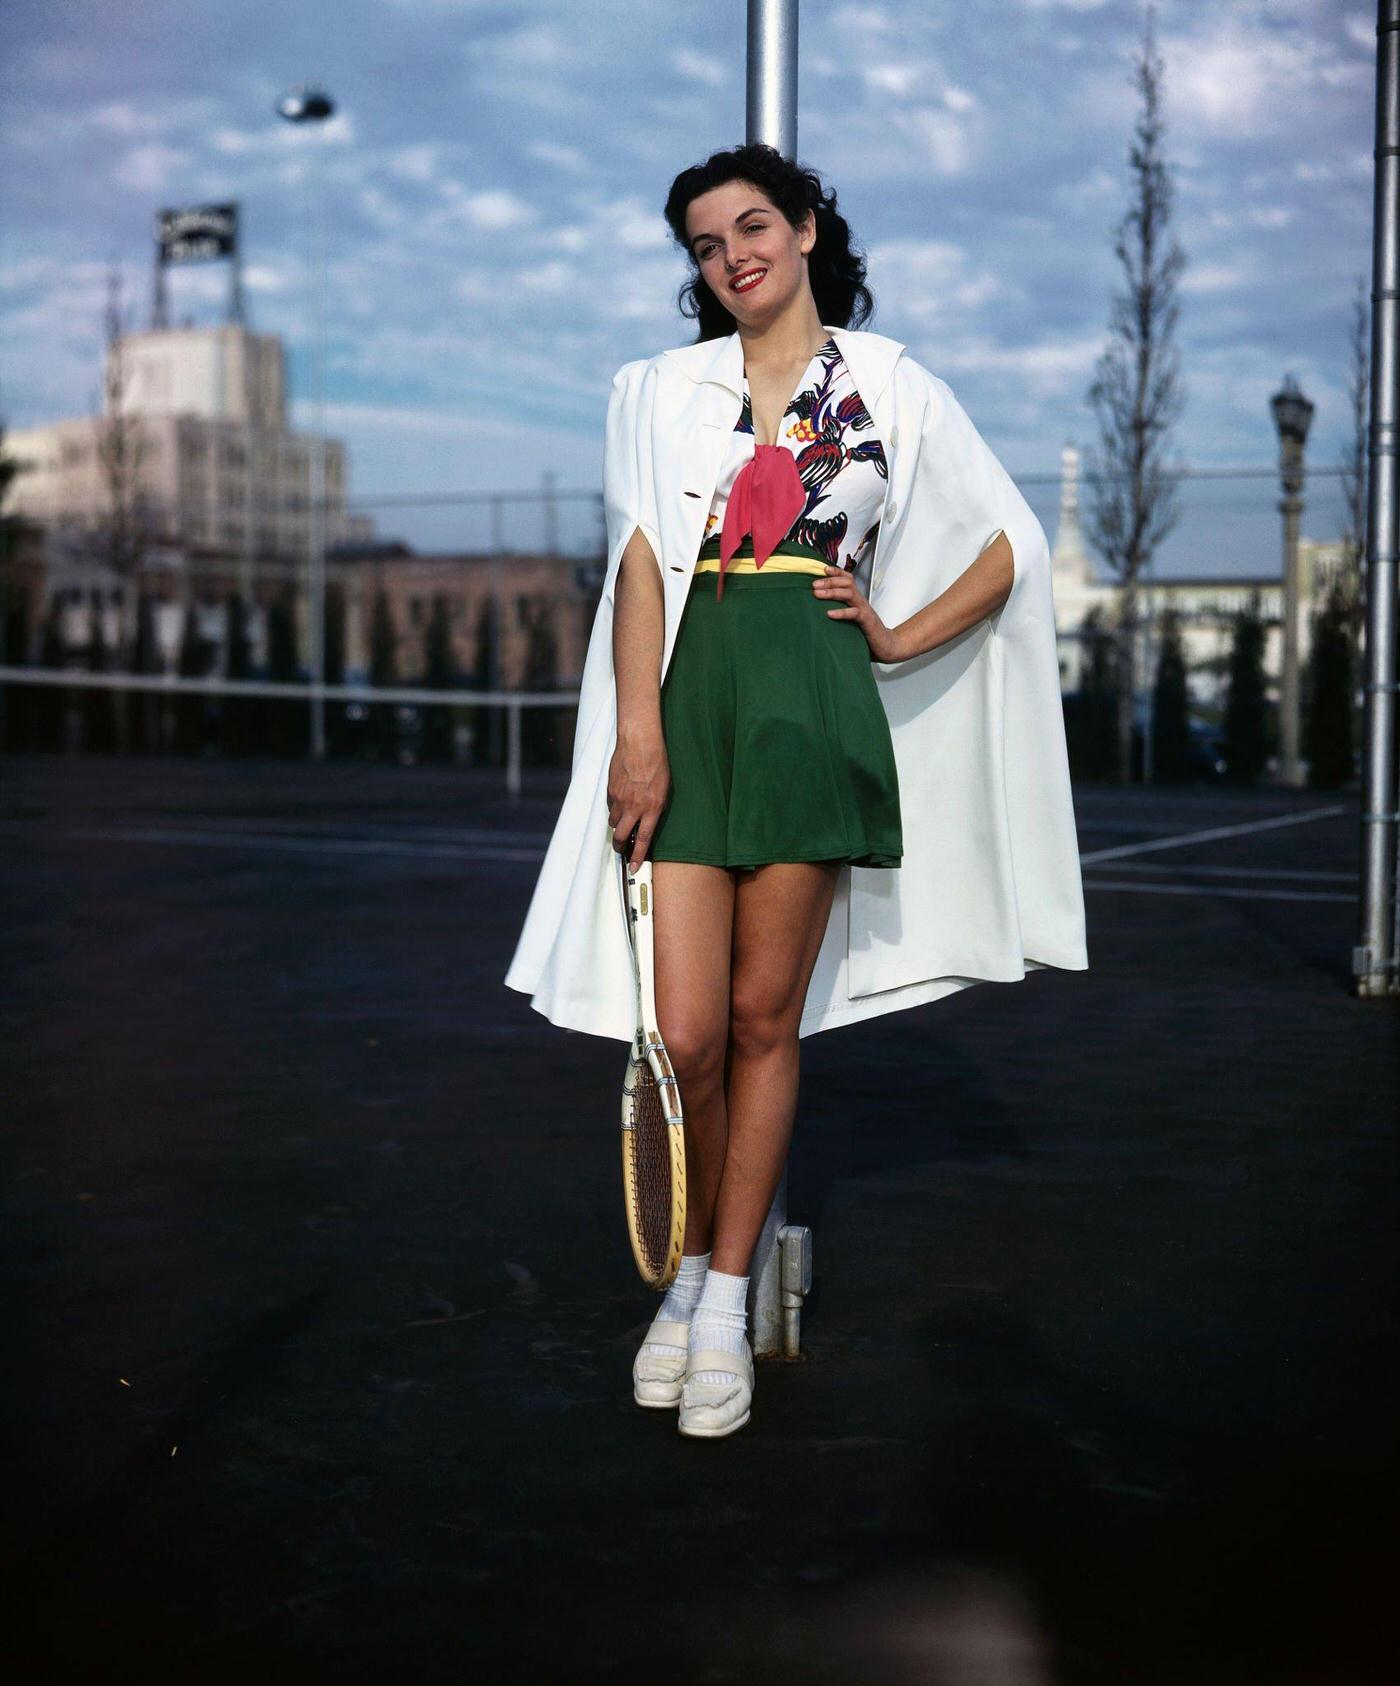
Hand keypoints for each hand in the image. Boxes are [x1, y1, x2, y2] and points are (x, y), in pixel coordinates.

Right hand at [607, 729, 670, 869]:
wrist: (640, 742)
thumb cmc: (657, 762)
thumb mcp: (664, 789)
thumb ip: (655, 807)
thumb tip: (648, 820)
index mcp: (652, 808)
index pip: (643, 839)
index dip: (638, 856)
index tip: (634, 867)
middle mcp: (634, 806)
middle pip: (620, 835)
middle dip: (620, 846)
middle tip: (621, 848)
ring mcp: (619, 799)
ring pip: (613, 822)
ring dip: (618, 825)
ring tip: (624, 820)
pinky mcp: (610, 790)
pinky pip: (610, 806)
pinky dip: (614, 808)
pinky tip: (621, 800)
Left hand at [812, 566, 904, 662]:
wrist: (886, 645)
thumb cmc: (867, 632)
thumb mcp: (852, 618)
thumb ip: (841, 610)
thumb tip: (819, 609)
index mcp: (856, 599)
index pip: (848, 579)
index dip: (836, 572)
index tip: (823, 569)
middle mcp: (860, 601)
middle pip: (847, 583)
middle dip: (830, 581)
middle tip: (814, 585)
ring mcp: (864, 610)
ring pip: (849, 594)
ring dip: (832, 592)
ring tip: (818, 594)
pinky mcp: (866, 621)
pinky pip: (854, 613)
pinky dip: (841, 612)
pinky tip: (830, 614)